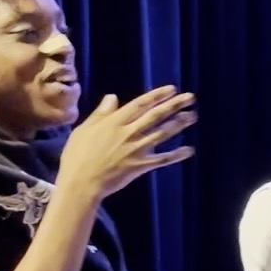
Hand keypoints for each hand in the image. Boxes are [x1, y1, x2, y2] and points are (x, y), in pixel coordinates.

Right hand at [58, 86, 196, 200]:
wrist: (81, 182)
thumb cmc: (78, 155)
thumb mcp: (85, 129)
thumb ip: (101, 113)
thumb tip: (113, 97)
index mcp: (114, 122)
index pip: (140, 104)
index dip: (157, 96)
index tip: (171, 89)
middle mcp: (129, 133)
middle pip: (156, 116)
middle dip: (174, 105)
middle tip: (190, 97)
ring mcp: (137, 149)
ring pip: (162, 133)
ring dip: (179, 124)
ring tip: (193, 116)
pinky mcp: (141, 166)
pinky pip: (163, 159)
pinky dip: (177, 155)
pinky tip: (190, 150)